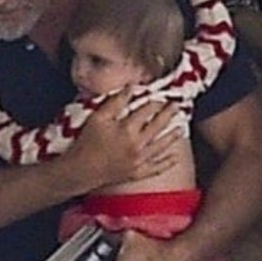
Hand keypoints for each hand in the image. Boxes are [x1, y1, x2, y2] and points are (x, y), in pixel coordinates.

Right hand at [61, 89, 182, 191]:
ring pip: (161, 146)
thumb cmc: (86, 142)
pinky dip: (167, 163)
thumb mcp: (97, 117)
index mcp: (127, 129)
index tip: (160, 97)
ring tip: (181, 128)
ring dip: (172, 136)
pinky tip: (176, 158)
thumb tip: (131, 87)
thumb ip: (115, 101)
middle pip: (158, 126)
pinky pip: (156, 168)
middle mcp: (137, 144)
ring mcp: (139, 160)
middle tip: (177, 105)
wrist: (80, 171)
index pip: (147, 111)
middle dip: (168, 114)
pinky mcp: (137, 173)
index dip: (155, 102)